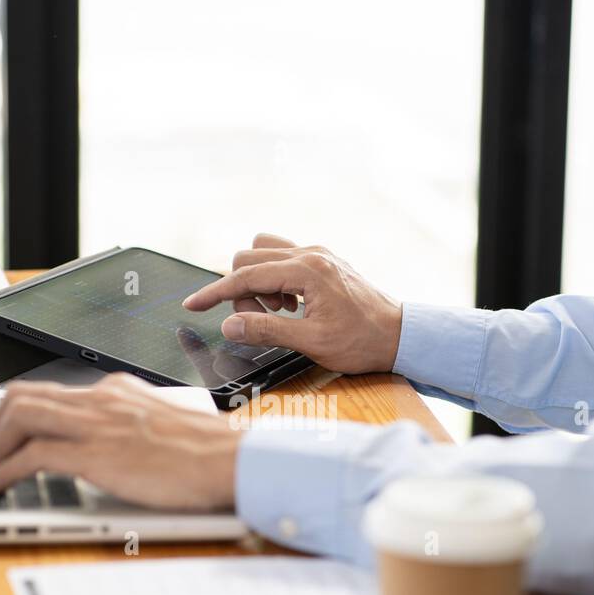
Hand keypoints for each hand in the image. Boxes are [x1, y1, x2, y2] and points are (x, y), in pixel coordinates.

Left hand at [0, 375, 242, 510]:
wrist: (230, 459)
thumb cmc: (209, 451)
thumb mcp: (164, 423)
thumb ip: (135, 425)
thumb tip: (119, 445)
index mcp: (117, 391)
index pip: (53, 389)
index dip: (21, 411)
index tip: (12, 431)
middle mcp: (101, 400)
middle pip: (24, 395)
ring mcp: (96, 425)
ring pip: (19, 416)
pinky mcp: (95, 454)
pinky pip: (33, 455)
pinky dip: (6, 471)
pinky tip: (1, 485)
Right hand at [182, 233, 403, 374]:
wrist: (401, 336)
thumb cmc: (363, 341)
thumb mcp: (312, 342)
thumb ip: (267, 331)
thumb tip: (230, 325)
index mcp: (308, 270)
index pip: (246, 276)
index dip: (215, 292)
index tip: (192, 305)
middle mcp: (311, 254)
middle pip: (249, 258)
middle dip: (243, 292)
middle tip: (261, 322)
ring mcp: (318, 254)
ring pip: (264, 252)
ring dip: (258, 282)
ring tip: (279, 313)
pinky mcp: (323, 261)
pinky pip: (282, 259)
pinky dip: (275, 281)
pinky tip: (291, 306)